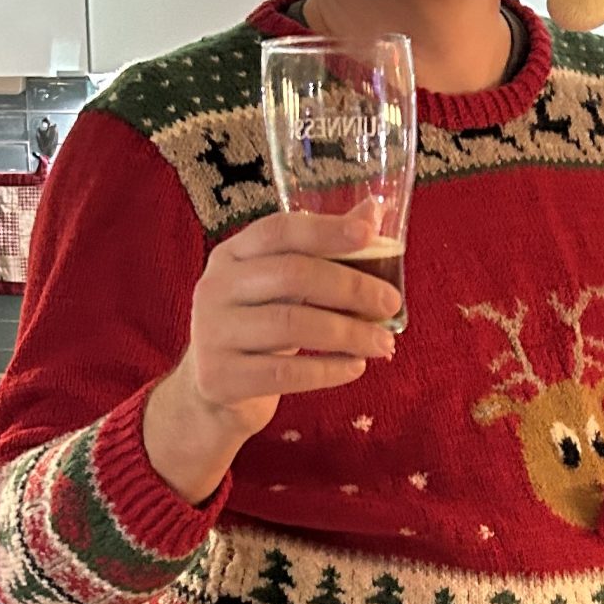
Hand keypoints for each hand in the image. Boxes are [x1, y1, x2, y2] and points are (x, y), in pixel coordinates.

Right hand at [146, 205, 398, 504]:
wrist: (212, 392)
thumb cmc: (259, 329)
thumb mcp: (283, 288)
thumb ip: (323, 252)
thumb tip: (373, 212)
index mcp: (231, 255)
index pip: (279, 231)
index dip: (325, 230)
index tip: (368, 234)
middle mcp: (215, 287)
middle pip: (291, 275)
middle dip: (350, 287)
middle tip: (390, 303)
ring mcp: (212, 333)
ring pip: (291, 325)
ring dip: (348, 333)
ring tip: (383, 342)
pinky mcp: (220, 377)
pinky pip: (285, 373)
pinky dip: (329, 370)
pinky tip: (356, 367)